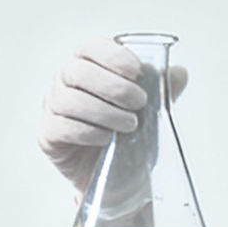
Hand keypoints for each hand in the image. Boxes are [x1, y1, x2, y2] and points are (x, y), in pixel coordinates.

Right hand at [37, 36, 190, 199]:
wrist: (115, 179)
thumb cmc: (127, 135)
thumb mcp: (149, 111)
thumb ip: (162, 90)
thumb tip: (179, 73)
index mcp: (86, 67)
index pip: (89, 47)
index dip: (111, 55)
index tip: (135, 71)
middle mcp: (63, 83)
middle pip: (77, 71)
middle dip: (113, 86)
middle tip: (139, 103)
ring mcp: (52, 108)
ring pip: (69, 99)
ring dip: (104, 111)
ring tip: (129, 125)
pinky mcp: (48, 135)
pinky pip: (62, 126)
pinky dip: (88, 131)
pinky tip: (106, 138)